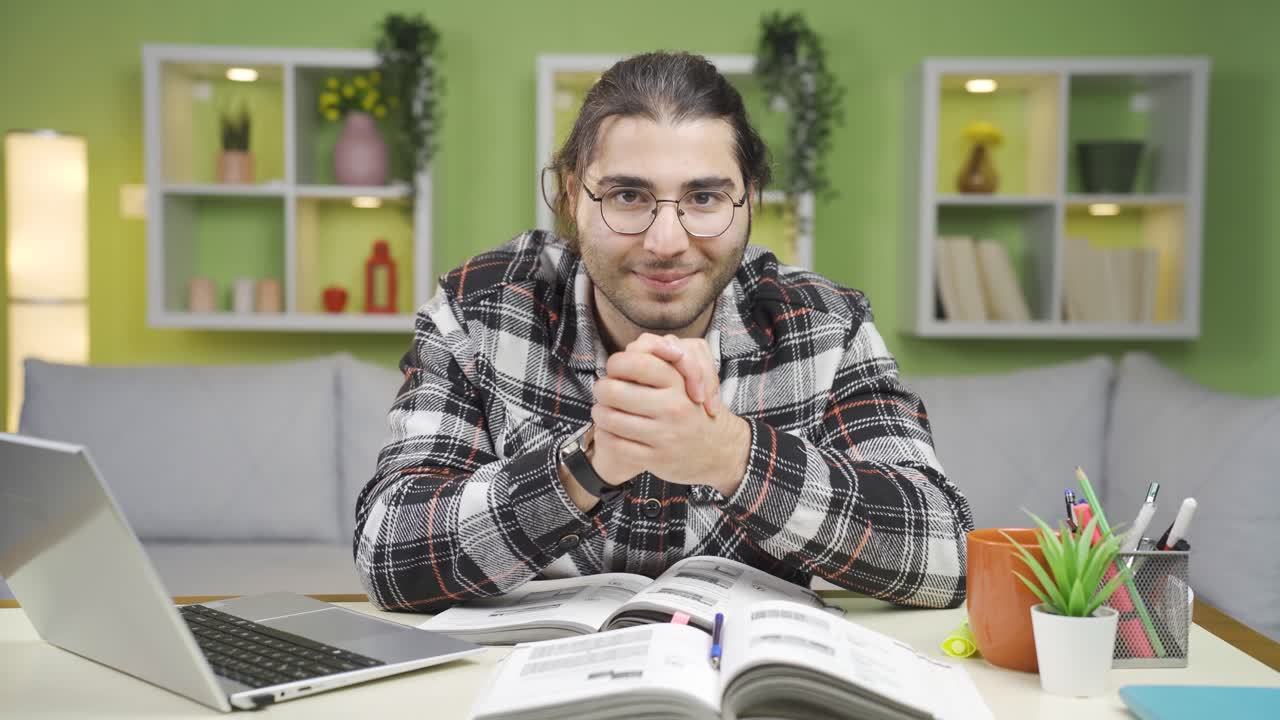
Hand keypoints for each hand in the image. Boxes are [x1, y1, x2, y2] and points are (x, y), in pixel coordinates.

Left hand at [589, 339, 748, 494]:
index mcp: (678, 382)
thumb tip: (633, 347)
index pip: (635, 362)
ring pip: (611, 419)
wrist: (717, 451)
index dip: (616, 363)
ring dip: (599, 413)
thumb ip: (662, 356)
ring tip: (601, 411)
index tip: (613, 369)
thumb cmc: (692, 408)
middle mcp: (672, 408)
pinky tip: (608, 431)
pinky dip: (605, 436)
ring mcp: (664, 435)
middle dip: (601, 388)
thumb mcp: (686, 378)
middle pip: (613, 390)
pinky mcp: (656, 458)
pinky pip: (616, 444)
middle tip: (601, 390)